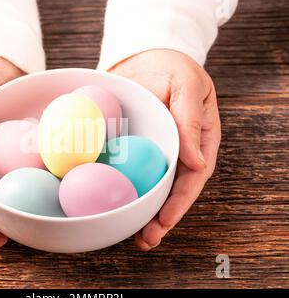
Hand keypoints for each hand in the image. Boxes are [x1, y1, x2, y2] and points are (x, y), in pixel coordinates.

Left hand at [110, 49, 220, 250]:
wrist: (143, 57)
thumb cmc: (173, 68)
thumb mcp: (188, 86)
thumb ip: (191, 120)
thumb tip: (196, 161)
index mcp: (196, 142)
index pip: (191, 178)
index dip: (179, 202)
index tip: (165, 220)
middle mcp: (172, 153)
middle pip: (167, 191)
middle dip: (158, 219)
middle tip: (144, 240)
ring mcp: (148, 152)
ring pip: (144, 186)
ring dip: (137, 212)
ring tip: (127, 236)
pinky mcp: (126, 147)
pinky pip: (120, 169)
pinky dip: (112, 187)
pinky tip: (103, 203)